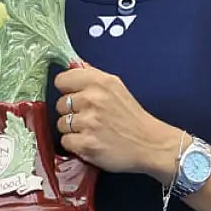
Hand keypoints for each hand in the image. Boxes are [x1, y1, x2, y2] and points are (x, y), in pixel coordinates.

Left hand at [54, 65, 174, 175]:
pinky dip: (76, 145)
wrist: (150, 144)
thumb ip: (94, 75)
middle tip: (90, 117)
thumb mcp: (117, 88)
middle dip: (71, 111)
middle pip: (59, 104)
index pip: (62, 80)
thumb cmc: (133, 117)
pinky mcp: (86, 144)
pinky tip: (91, 142)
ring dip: (73, 129)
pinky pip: (65, 141)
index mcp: (101, 82)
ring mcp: (89, 122)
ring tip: (91, 131)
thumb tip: (74, 65)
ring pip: (60, 124)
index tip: (76, 96)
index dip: (67, 89)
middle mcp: (93, 99)